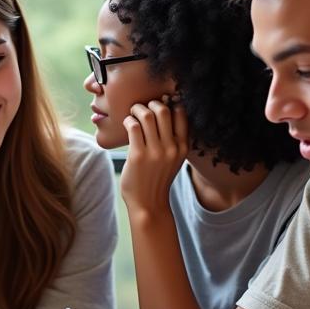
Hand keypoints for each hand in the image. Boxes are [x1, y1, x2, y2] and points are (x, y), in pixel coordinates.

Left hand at [119, 95, 187, 216]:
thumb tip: (164, 113)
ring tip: (133, 113)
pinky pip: (133, 127)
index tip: (159, 104)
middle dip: (151, 103)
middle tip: (143, 107)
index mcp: (182, 146)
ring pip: (148, 116)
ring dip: (137, 109)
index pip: (181, 113)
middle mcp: (171, 147)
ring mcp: (155, 152)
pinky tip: (127, 124)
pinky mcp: (138, 156)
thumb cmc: (158, 180)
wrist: (149, 204)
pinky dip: (129, 120)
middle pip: (164, 110)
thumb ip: (173, 141)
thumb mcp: (174, 160)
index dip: (169, 103)